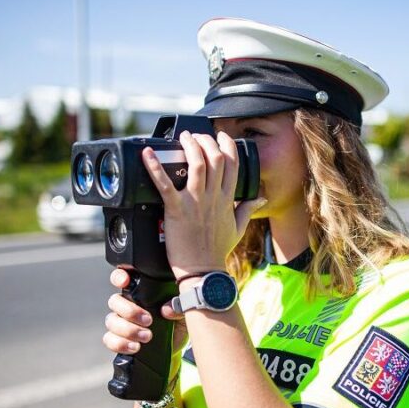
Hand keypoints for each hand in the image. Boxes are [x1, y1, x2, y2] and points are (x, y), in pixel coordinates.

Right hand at [103, 268, 188, 359]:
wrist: (175, 345)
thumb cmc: (177, 321)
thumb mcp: (184, 310)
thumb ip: (179, 305)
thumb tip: (168, 309)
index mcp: (140, 292)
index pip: (122, 278)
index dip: (119, 277)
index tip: (125, 281)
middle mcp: (127, 305)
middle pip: (114, 301)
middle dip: (129, 311)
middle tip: (148, 320)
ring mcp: (121, 323)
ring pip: (111, 321)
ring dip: (128, 329)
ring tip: (147, 337)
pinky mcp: (120, 340)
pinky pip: (109, 340)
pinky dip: (120, 343)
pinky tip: (135, 347)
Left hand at [141, 130, 267, 278]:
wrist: (203, 272)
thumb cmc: (217, 252)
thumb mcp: (238, 228)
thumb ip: (248, 209)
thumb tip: (261, 198)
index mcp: (227, 200)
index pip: (232, 164)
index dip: (227, 145)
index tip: (220, 136)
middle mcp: (213, 197)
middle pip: (215, 158)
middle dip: (207, 141)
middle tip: (197, 135)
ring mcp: (195, 203)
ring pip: (197, 165)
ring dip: (190, 146)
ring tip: (183, 137)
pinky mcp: (176, 210)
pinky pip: (165, 185)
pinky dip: (155, 167)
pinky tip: (147, 154)